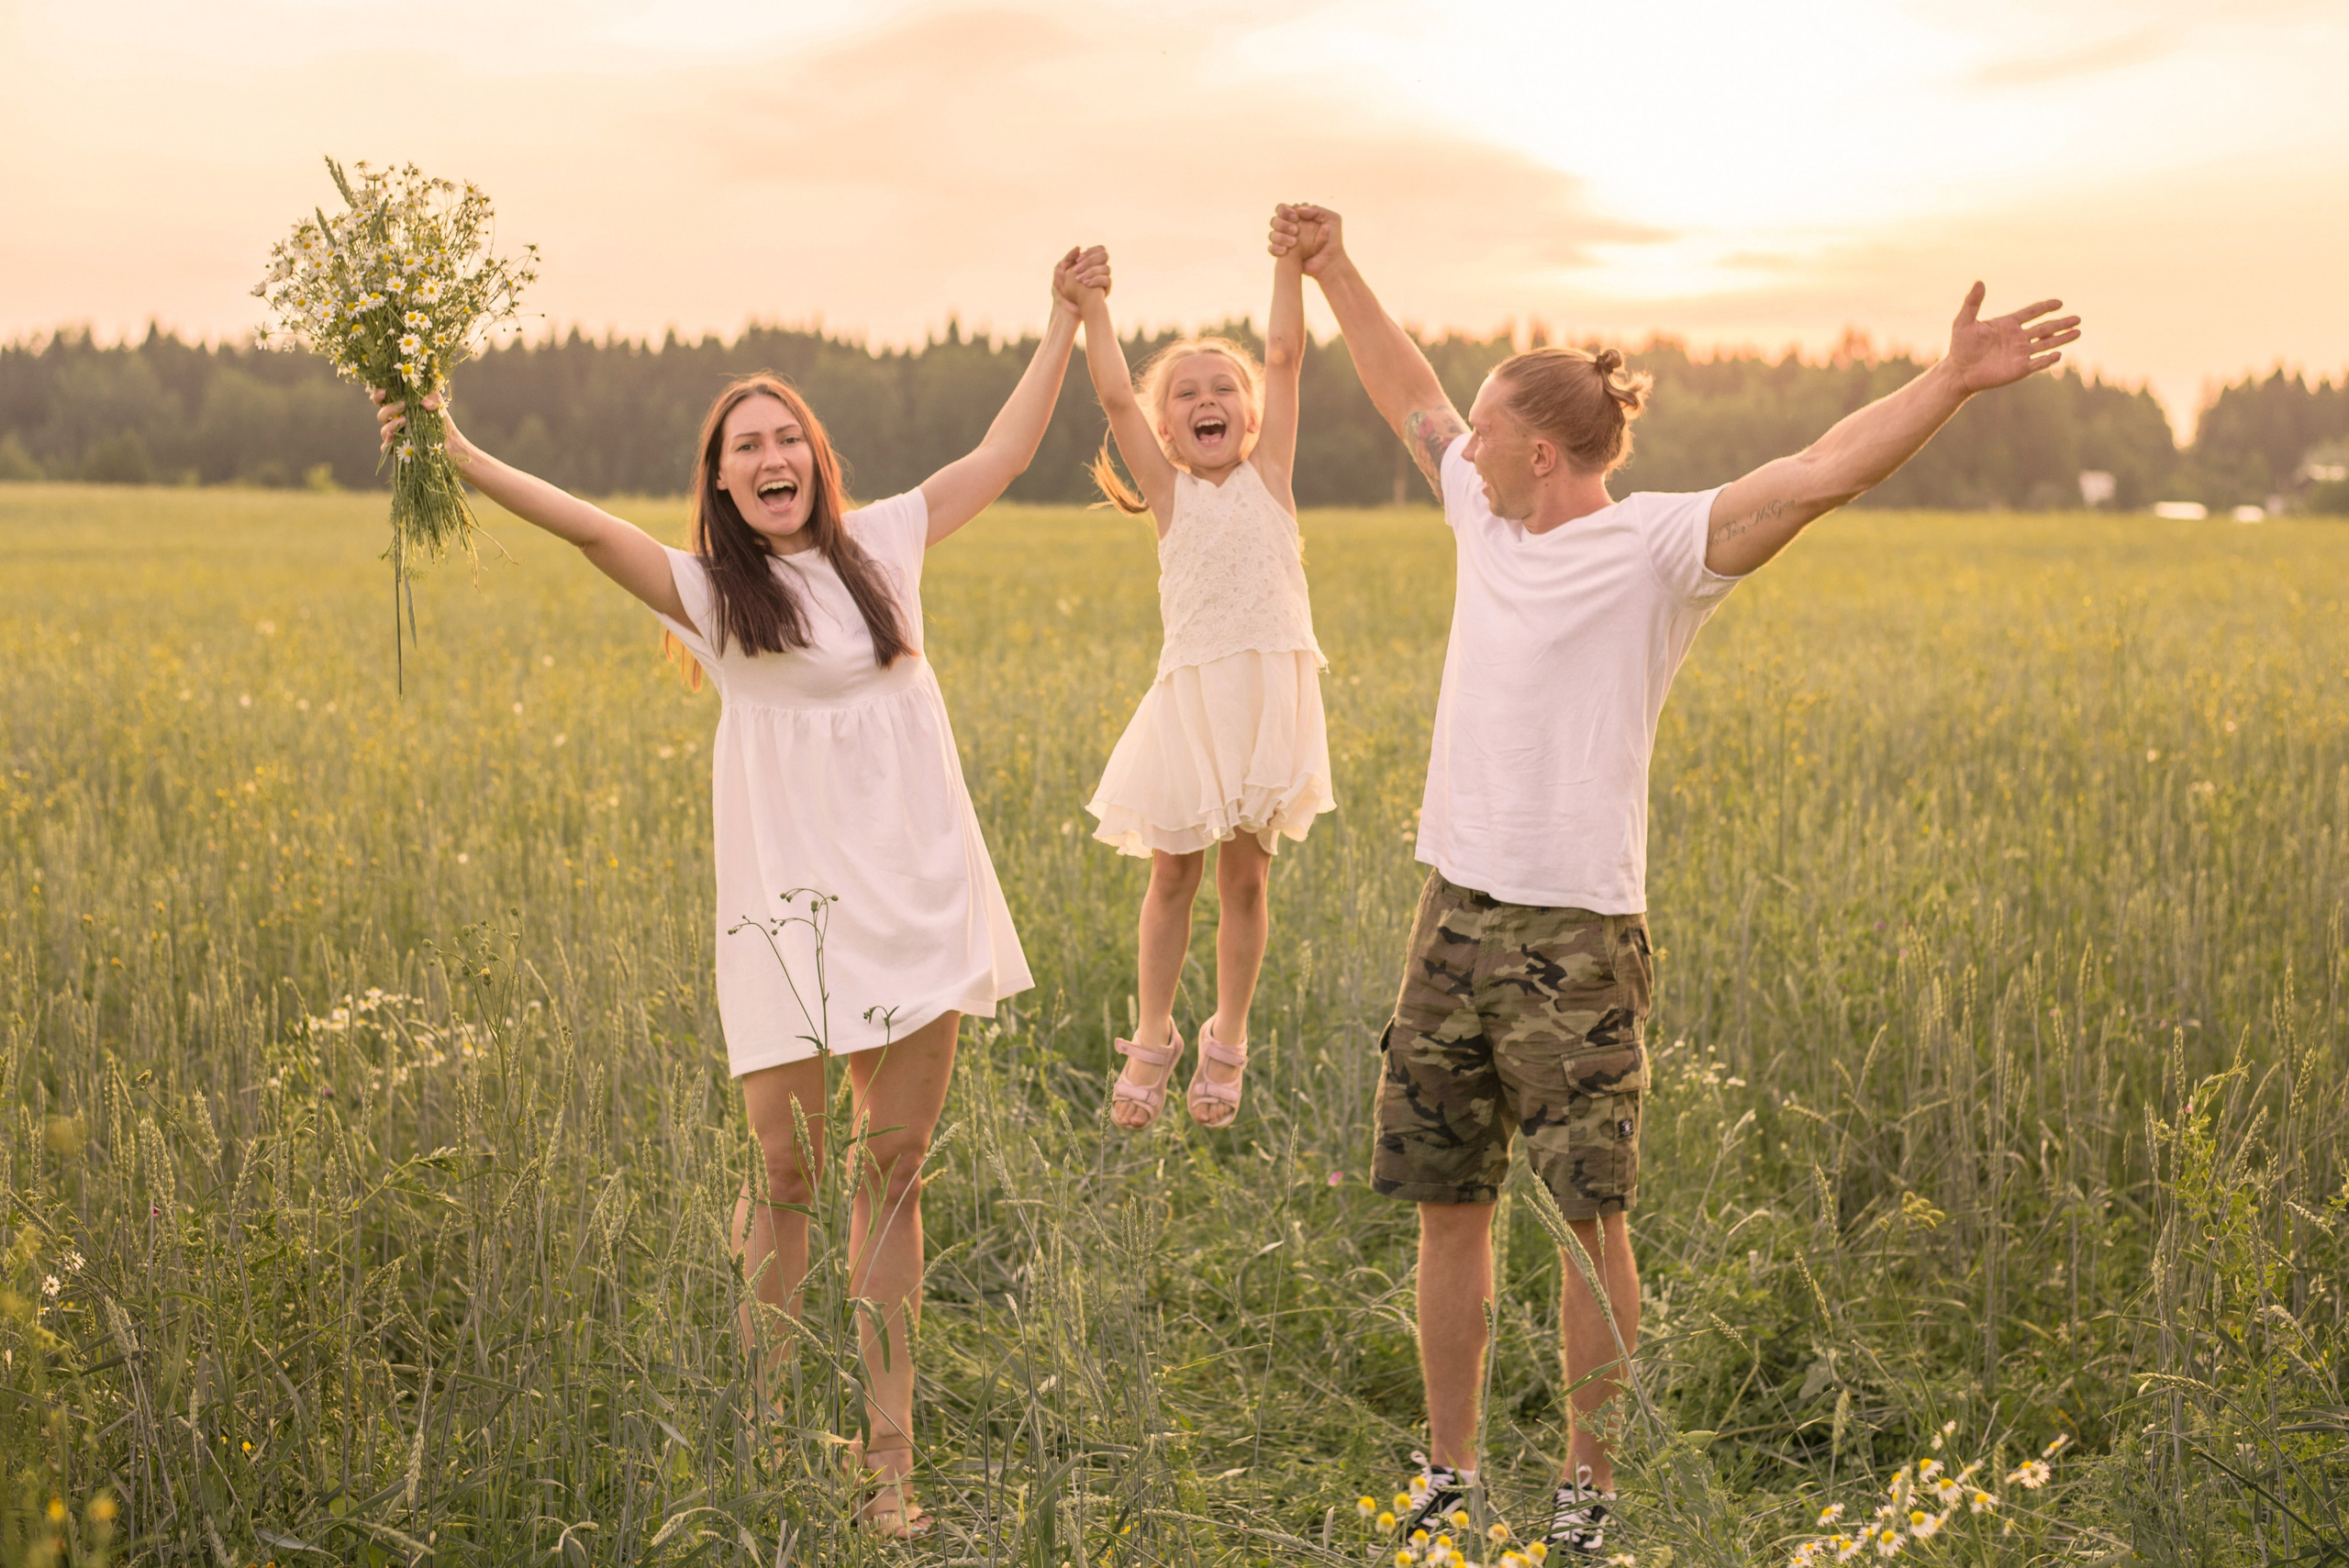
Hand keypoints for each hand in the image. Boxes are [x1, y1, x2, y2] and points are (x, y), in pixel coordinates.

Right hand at [372, 386, 472, 461]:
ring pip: (384, 431)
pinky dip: (387, 442)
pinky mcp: (399, 450)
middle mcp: (394, 422)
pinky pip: (386, 447)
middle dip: (389, 409)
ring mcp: (396, 437)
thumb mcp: (439, 407)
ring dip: (391, 425)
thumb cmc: (441, 422)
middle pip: (381, 415)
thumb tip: (424, 402)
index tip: (384, 391)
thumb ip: (433, 399)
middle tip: (403, 405)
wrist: (451, 444)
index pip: (382, 401)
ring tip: (405, 421)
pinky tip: (394, 437)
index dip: (378, 395)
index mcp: (400, 409)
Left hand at [1053, 245, 1110, 313]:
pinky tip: (1085, 284)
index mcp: (1091, 263)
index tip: (1078, 260)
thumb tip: (1080, 247)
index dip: (1090, 252)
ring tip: (1079, 279)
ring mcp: (1103, 279)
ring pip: (1106, 268)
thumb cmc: (1063, 290)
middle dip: (1090, 260)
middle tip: (1077, 269)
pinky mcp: (1105, 289)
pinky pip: (1107, 280)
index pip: (1099, 249)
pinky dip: (1096, 280)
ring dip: (1091, 271)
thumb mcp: (1060, 272)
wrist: (1068, 309)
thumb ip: (1068, 258)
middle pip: (1104, 255)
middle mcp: (1099, 269)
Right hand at [1268, 203, 1342, 276]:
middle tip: (1296, 230)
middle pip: (1275, 220)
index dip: (1285, 211)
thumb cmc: (1333, 241)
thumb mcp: (1332, 219)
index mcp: (1298, 218)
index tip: (1296, 217)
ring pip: (1272, 234)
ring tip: (1294, 243)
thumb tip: (1298, 209)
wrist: (1330, 263)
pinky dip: (1276, 249)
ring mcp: (1284, 241)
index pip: (1283, 208)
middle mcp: (1289, 228)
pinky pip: (1271, 249)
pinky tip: (1286, 251)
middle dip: (1282, 224)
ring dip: (1280, 237)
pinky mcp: (1283, 254)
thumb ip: (1317, 210)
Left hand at [1942, 283, 2080, 393]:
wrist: (1958, 371)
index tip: (2059, 303)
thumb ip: (1973, 302)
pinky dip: (2048, 359)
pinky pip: (2038, 363)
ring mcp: (2021, 353)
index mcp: (2008, 324)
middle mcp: (2018, 337)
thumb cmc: (1960, 346)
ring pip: (2046, 344)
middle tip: (2078, 318)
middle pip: (2045, 328)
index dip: (2045, 307)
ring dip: (2062, 338)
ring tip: (2078, 332)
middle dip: (2061, 323)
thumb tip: (1979, 281)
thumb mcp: (1964, 322)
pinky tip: (2058, 354)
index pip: (2032, 312)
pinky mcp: (2019, 368)